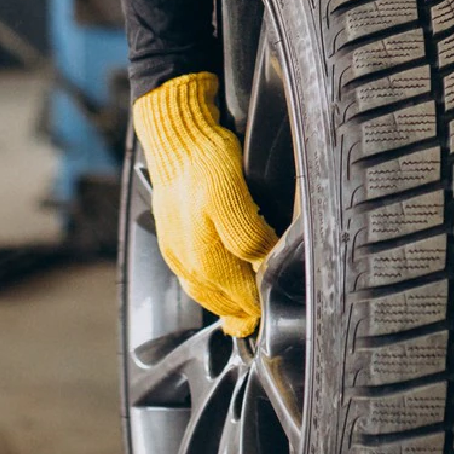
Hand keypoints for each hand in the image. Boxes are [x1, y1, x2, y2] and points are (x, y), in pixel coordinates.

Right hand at [130, 71, 277, 336]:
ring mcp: (177, 249)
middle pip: (221, 297)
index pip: (240, 292)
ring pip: (204, 289)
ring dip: (226, 304)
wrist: (174, 132)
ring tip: (244, 315)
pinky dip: (210, 287)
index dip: (261, 302)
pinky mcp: (172, 238)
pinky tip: (220, 285)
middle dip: (244, 310)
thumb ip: (245, 232)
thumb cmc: (204, 157)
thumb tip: (263, 264)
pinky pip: (192, 274)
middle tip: (264, 321)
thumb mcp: (229, 190)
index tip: (280, 310)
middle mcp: (187, 258)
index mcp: (202, 251)